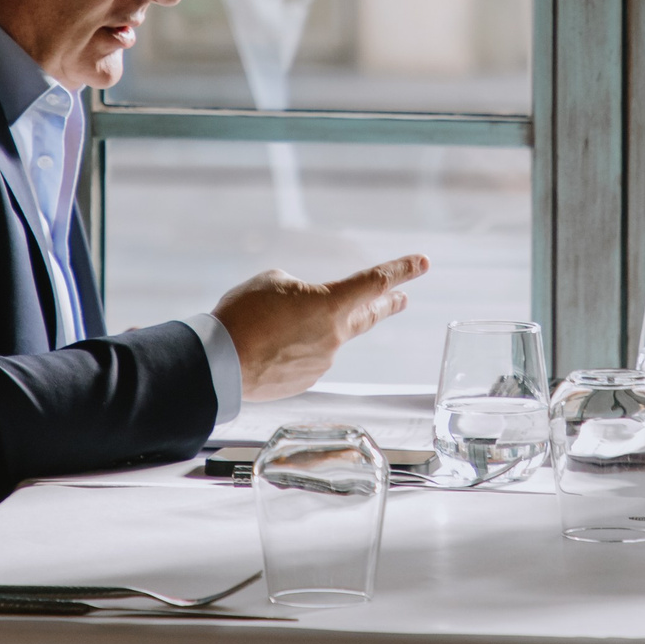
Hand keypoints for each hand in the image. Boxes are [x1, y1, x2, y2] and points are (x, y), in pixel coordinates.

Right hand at [213, 256, 428, 400]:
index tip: (423, 262)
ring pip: (327, 337)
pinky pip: (308, 358)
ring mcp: (323, 361)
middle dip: (388, 304)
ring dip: (312, 328)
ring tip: (274, 324)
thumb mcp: (272, 282)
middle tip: (403, 298)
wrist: (221, 363)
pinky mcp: (307, 380)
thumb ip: (299, 290)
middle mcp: (335, 335)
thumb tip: (305, 307)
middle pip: (369, 315)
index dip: (401, 269)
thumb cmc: (243, 315)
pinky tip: (270, 347)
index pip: (376, 282)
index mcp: (331, 304)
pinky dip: (295, 349)